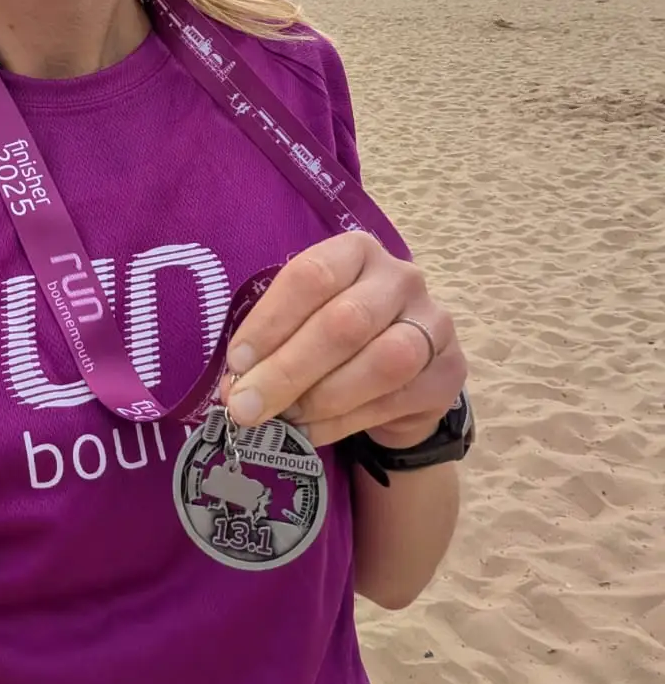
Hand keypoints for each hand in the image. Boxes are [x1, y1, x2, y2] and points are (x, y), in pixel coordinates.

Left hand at [220, 233, 466, 448]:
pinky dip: (345, 422)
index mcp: (356, 251)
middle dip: (288, 370)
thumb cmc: (336, 337)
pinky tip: (312, 432)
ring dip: (322, 398)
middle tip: (246, 407)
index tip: (237, 363)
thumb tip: (234, 388)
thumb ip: (272, 344)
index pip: (312, 276)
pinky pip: (395, 400)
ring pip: (381, 362)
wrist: (401, 374)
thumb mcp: (302, 322)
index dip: (270, 322)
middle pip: (345, 322)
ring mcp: (433, 324)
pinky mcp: (448, 372)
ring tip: (283, 420)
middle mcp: (400, 278)